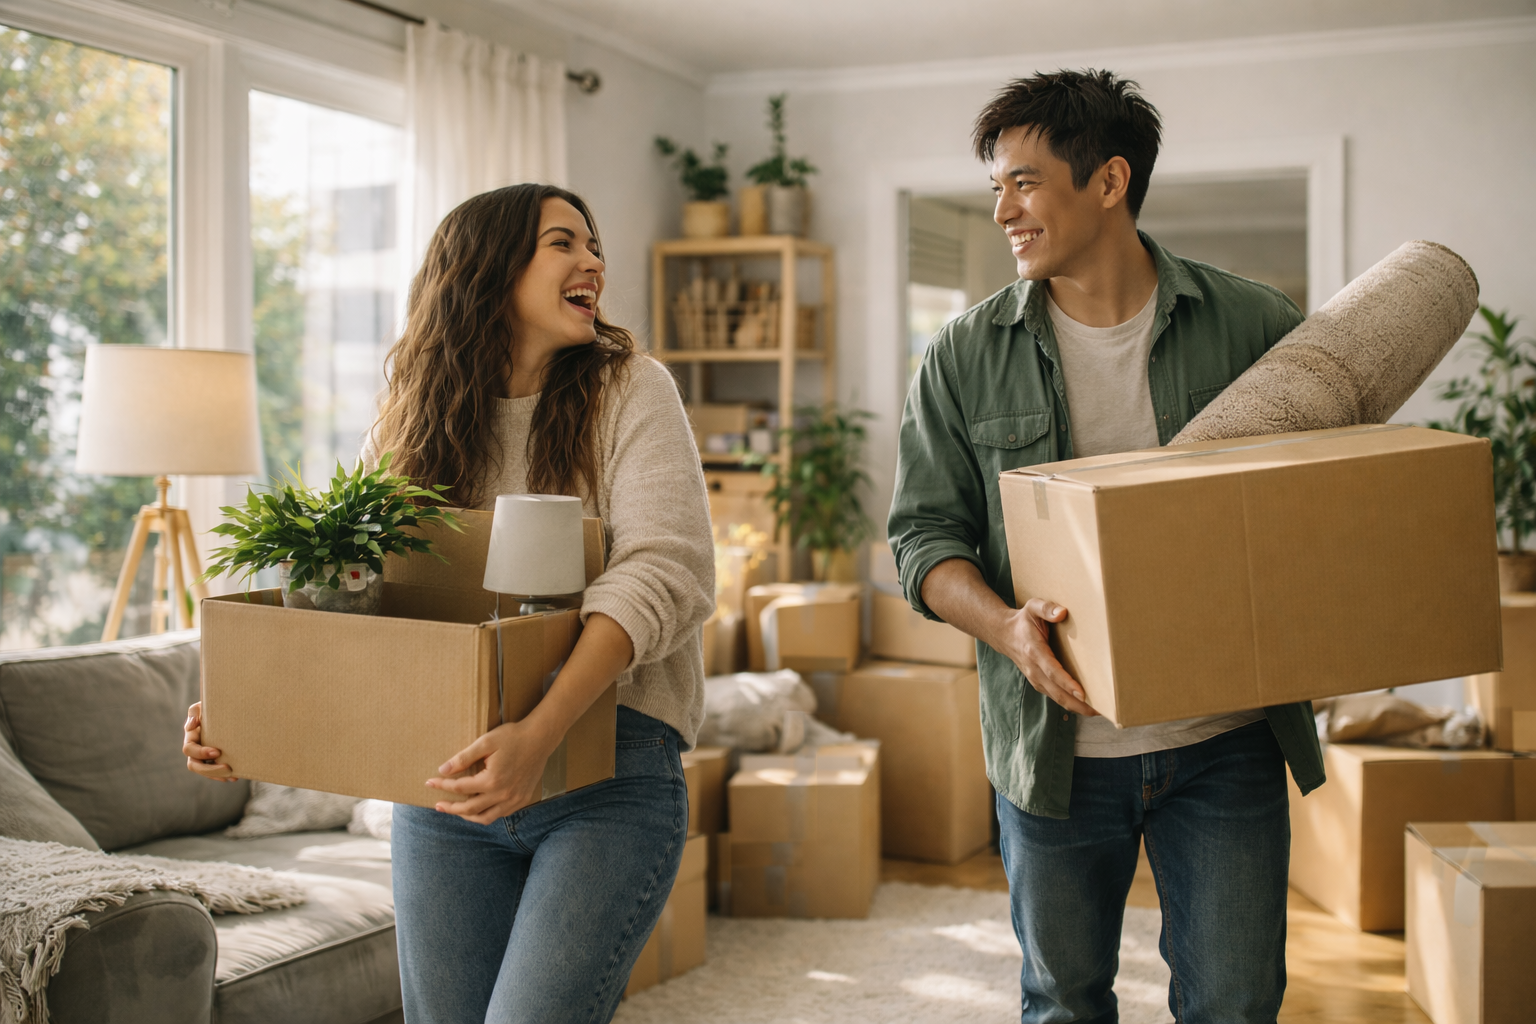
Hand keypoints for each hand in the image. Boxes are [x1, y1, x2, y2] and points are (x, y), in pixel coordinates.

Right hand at [183, 702, 239, 780]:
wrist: (226, 710)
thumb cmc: (213, 706)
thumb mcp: (203, 705)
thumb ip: (195, 711)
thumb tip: (193, 724)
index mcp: (190, 736)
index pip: (189, 749)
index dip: (201, 753)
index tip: (217, 751)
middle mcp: (194, 749)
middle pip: (194, 765)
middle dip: (209, 769)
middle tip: (227, 767)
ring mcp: (203, 756)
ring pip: (204, 771)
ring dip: (217, 775)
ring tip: (233, 775)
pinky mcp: (213, 760)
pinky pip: (214, 773)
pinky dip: (223, 776)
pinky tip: (235, 777)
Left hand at [427, 718, 555, 824]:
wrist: (540, 738)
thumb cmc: (513, 737)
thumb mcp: (486, 742)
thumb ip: (463, 758)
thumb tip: (443, 770)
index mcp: (492, 780)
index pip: (460, 788)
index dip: (443, 786)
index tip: (430, 782)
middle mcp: (503, 795)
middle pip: (469, 809)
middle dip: (450, 807)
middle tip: (437, 805)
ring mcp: (514, 800)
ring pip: (485, 818)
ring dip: (467, 816)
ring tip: (456, 811)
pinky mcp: (522, 800)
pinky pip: (500, 814)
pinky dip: (486, 814)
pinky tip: (479, 809)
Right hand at [997, 599, 1098, 717]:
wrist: (1004, 634)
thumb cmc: (1023, 621)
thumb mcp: (1032, 607)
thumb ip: (1047, 608)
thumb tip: (1062, 613)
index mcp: (1034, 651)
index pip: (1052, 671)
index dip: (1067, 683)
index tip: (1083, 693)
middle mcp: (1034, 669)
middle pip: (1057, 692)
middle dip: (1077, 703)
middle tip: (1098, 710)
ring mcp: (1035, 678)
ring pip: (1056, 697)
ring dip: (1076, 707)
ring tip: (1096, 711)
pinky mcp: (1038, 682)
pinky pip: (1055, 696)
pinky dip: (1069, 703)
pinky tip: (1084, 705)